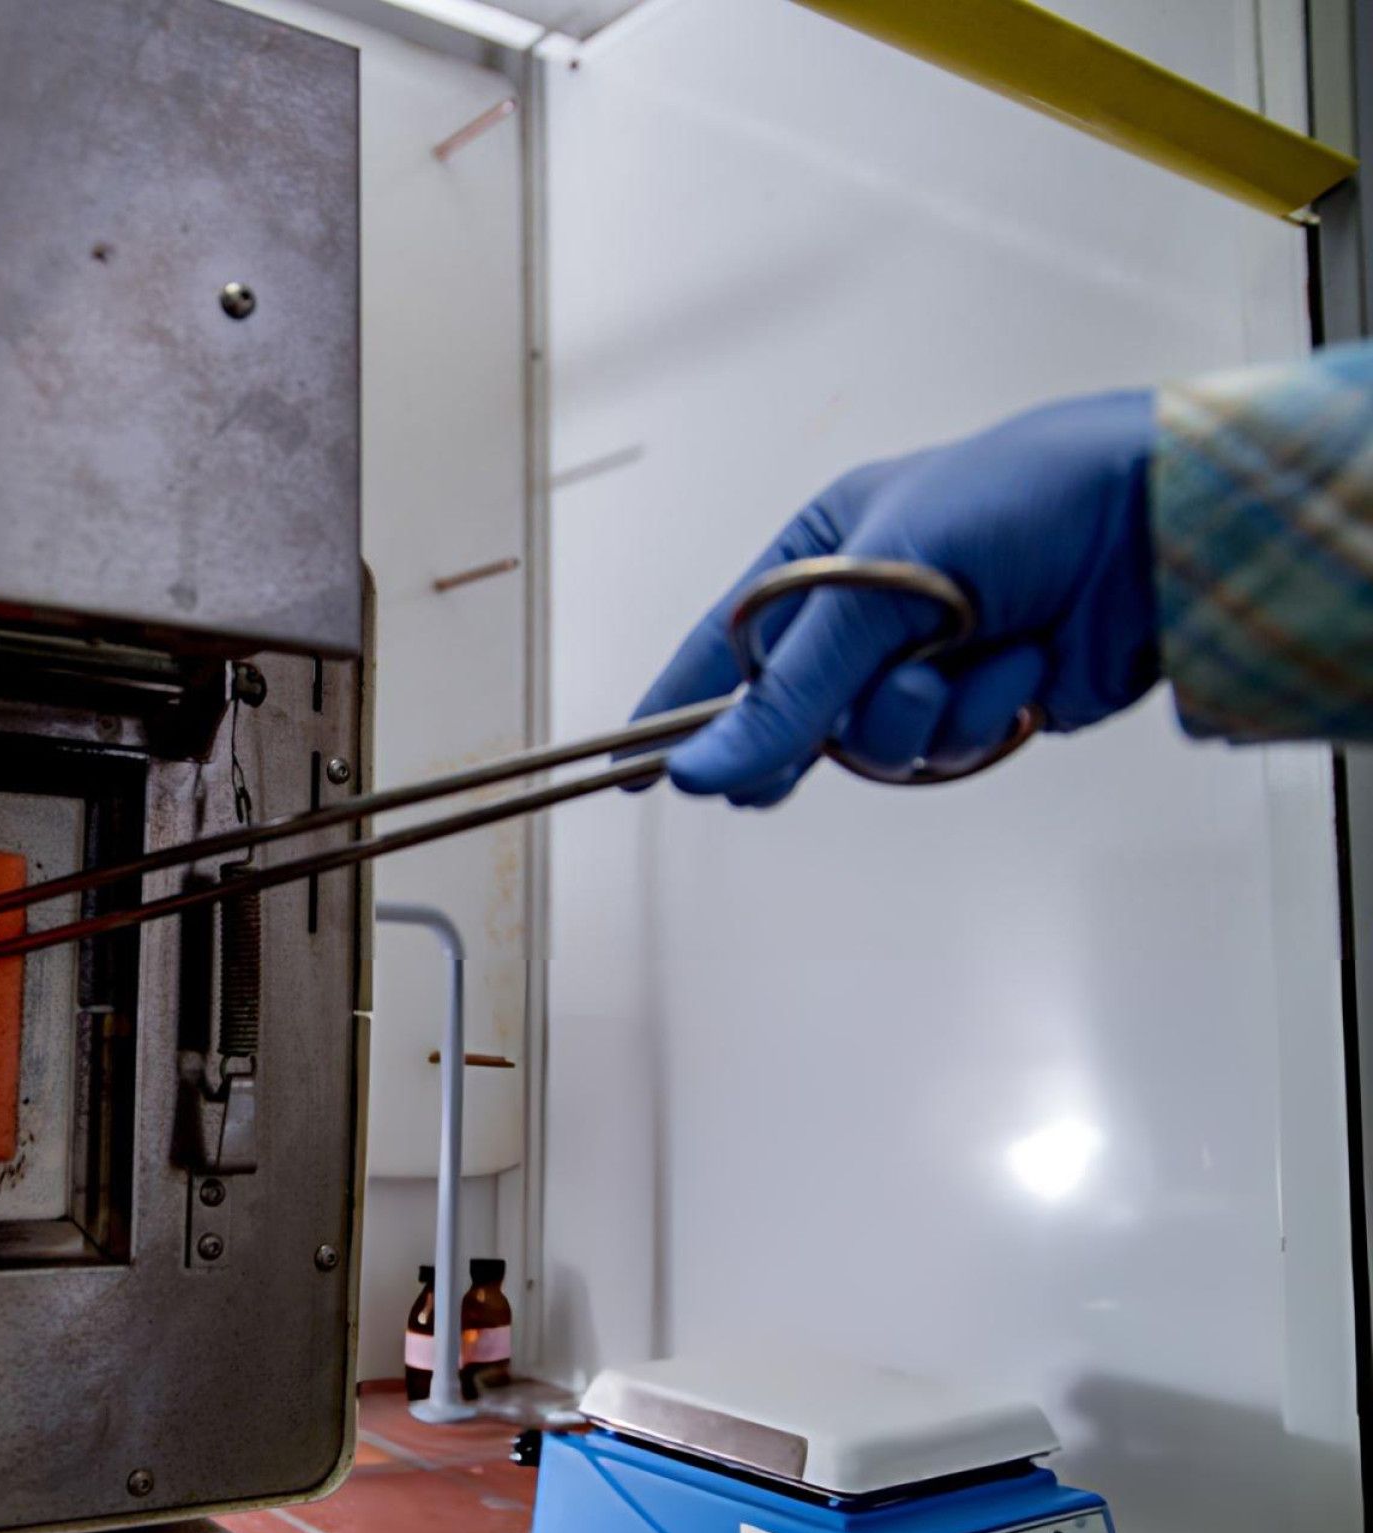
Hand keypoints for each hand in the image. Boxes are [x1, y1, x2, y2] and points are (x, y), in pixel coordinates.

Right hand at [631, 389, 1159, 805]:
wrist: (1155, 521)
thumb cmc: (1018, 499)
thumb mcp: (876, 586)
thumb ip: (788, 693)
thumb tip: (703, 768)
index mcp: (820, 554)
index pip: (724, 641)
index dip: (678, 705)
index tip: (637, 764)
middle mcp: (865, 611)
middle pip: (792, 712)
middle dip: (805, 733)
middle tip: (777, 775)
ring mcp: (923, 661)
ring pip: (869, 743)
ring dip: (914, 714)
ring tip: (962, 657)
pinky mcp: (981, 703)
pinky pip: (941, 750)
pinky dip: (977, 714)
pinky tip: (1015, 663)